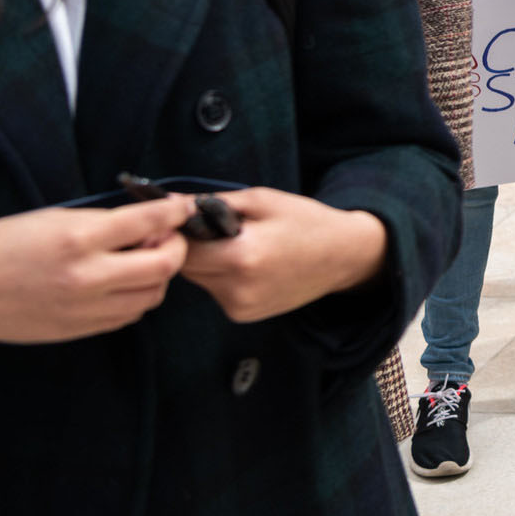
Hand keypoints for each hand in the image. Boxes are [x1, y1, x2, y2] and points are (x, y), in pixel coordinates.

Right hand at [0, 198, 190, 361]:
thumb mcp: (53, 218)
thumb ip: (103, 221)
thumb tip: (146, 221)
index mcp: (79, 239)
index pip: (149, 221)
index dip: (176, 211)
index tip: (186, 206)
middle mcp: (87, 277)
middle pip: (164, 265)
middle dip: (175, 246)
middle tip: (165, 235)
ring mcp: (84, 309)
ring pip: (152, 295)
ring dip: (158, 275)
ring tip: (140, 259)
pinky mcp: (79, 330)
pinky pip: (128, 316)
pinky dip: (136, 298)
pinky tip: (120, 283)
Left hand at [177, 188, 386, 323]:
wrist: (343, 256)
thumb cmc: (306, 221)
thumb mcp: (263, 200)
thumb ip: (214, 202)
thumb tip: (171, 201)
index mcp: (243, 256)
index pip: (183, 248)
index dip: (180, 231)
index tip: (186, 219)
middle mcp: (237, 288)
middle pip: (186, 267)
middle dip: (193, 246)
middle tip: (213, 228)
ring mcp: (240, 306)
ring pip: (199, 280)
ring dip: (206, 262)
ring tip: (235, 245)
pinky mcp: (243, 315)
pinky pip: (215, 291)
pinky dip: (221, 276)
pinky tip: (246, 264)